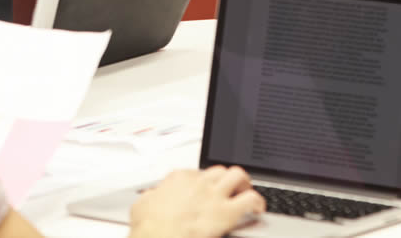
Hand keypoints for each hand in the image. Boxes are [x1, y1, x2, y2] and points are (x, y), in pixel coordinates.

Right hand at [129, 166, 263, 237]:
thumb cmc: (149, 228)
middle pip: (221, 169)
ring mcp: (213, 195)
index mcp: (178, 178)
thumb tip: (151, 197)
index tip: (206, 191)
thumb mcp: (142, 205)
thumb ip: (151, 197)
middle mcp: (198, 182)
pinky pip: (251, 199)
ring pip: (239, 175)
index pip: (198, 172)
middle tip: (233, 189)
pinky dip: (257, 202)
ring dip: (245, 185)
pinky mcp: (226, 213)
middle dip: (228, 179)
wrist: (155, 237)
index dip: (204, 183)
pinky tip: (258, 209)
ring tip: (247, 194)